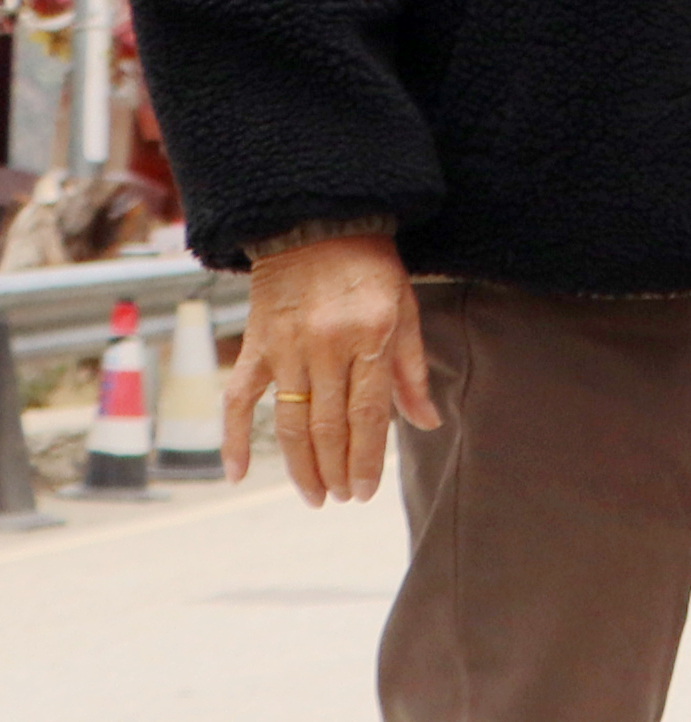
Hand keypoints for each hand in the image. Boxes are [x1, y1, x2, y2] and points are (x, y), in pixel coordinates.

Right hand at [226, 228, 439, 505]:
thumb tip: (427, 422)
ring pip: (289, 420)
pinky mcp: (254, 344)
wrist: (316, 223)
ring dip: (299, 465)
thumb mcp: (405, 311)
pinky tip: (237, 473)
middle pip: (327, 424)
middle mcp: (326, 345)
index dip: (366, 458)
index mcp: (369, 337)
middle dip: (336, 470)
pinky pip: (237, 398)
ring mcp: (285, 347)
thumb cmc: (371, 270)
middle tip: (342, 498)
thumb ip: (412, 371)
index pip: (368, 414)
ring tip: (314, 495)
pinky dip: (233, 437)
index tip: (364, 492)